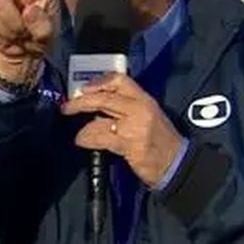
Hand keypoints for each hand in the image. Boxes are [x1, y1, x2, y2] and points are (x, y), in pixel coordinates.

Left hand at [60, 74, 184, 188]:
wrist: (176, 163)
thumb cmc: (160, 141)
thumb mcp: (148, 116)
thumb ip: (126, 108)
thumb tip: (96, 106)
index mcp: (144, 99)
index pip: (119, 79)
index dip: (98, 82)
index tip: (83, 88)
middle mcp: (139, 108)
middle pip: (103, 97)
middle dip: (80, 102)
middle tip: (67, 107)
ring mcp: (135, 126)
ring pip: (98, 120)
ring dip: (83, 128)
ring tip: (80, 135)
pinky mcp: (129, 144)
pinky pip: (100, 138)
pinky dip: (87, 139)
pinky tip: (82, 142)